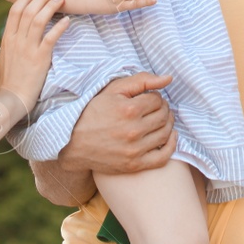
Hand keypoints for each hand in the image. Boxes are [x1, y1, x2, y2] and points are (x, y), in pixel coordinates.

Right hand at [0, 0, 68, 109]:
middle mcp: (17, 40)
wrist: (11, 97)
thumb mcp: (6, 55)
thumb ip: (13, 40)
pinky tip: (67, 20)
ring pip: (38, 20)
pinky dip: (59, 27)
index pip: (15, 10)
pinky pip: (50, 38)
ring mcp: (28, 48)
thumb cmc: (10, 78)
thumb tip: (20, 29)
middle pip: (29, 11)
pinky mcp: (39, 58)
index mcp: (8, 38)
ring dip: (51, 6)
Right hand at [58, 72, 176, 175]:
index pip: (157, 100)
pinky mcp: (134, 165)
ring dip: (168, 124)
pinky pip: (163, 157)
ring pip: (165, 133)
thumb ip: (142, 80)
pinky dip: (171, 145)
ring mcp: (134, 150)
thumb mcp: (113, 90)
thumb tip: (169, 78)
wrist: (72, 142)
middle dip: (163, 109)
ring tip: (160, 120)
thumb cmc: (93, 112)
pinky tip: (169, 136)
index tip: (148, 99)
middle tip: (156, 109)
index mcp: (129, 110)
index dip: (155, 97)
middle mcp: (133, 131)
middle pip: (164, 116)